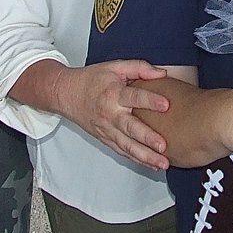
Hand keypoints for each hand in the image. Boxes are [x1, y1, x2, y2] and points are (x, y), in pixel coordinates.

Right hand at [52, 62, 171, 169]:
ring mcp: (107, 129)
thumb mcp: (114, 67)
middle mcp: (110, 114)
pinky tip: (152, 165)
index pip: (134, 97)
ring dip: (145, 156)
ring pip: (127, 146)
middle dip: (147, 138)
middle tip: (163, 146)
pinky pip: (122, 151)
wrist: (66, 94)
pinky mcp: (105, 139)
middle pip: (130, 128)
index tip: (166, 105)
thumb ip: (140, 68)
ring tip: (162, 163)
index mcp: (113, 93)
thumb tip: (163, 74)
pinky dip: (137, 160)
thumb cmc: (92, 79)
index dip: (150, 100)